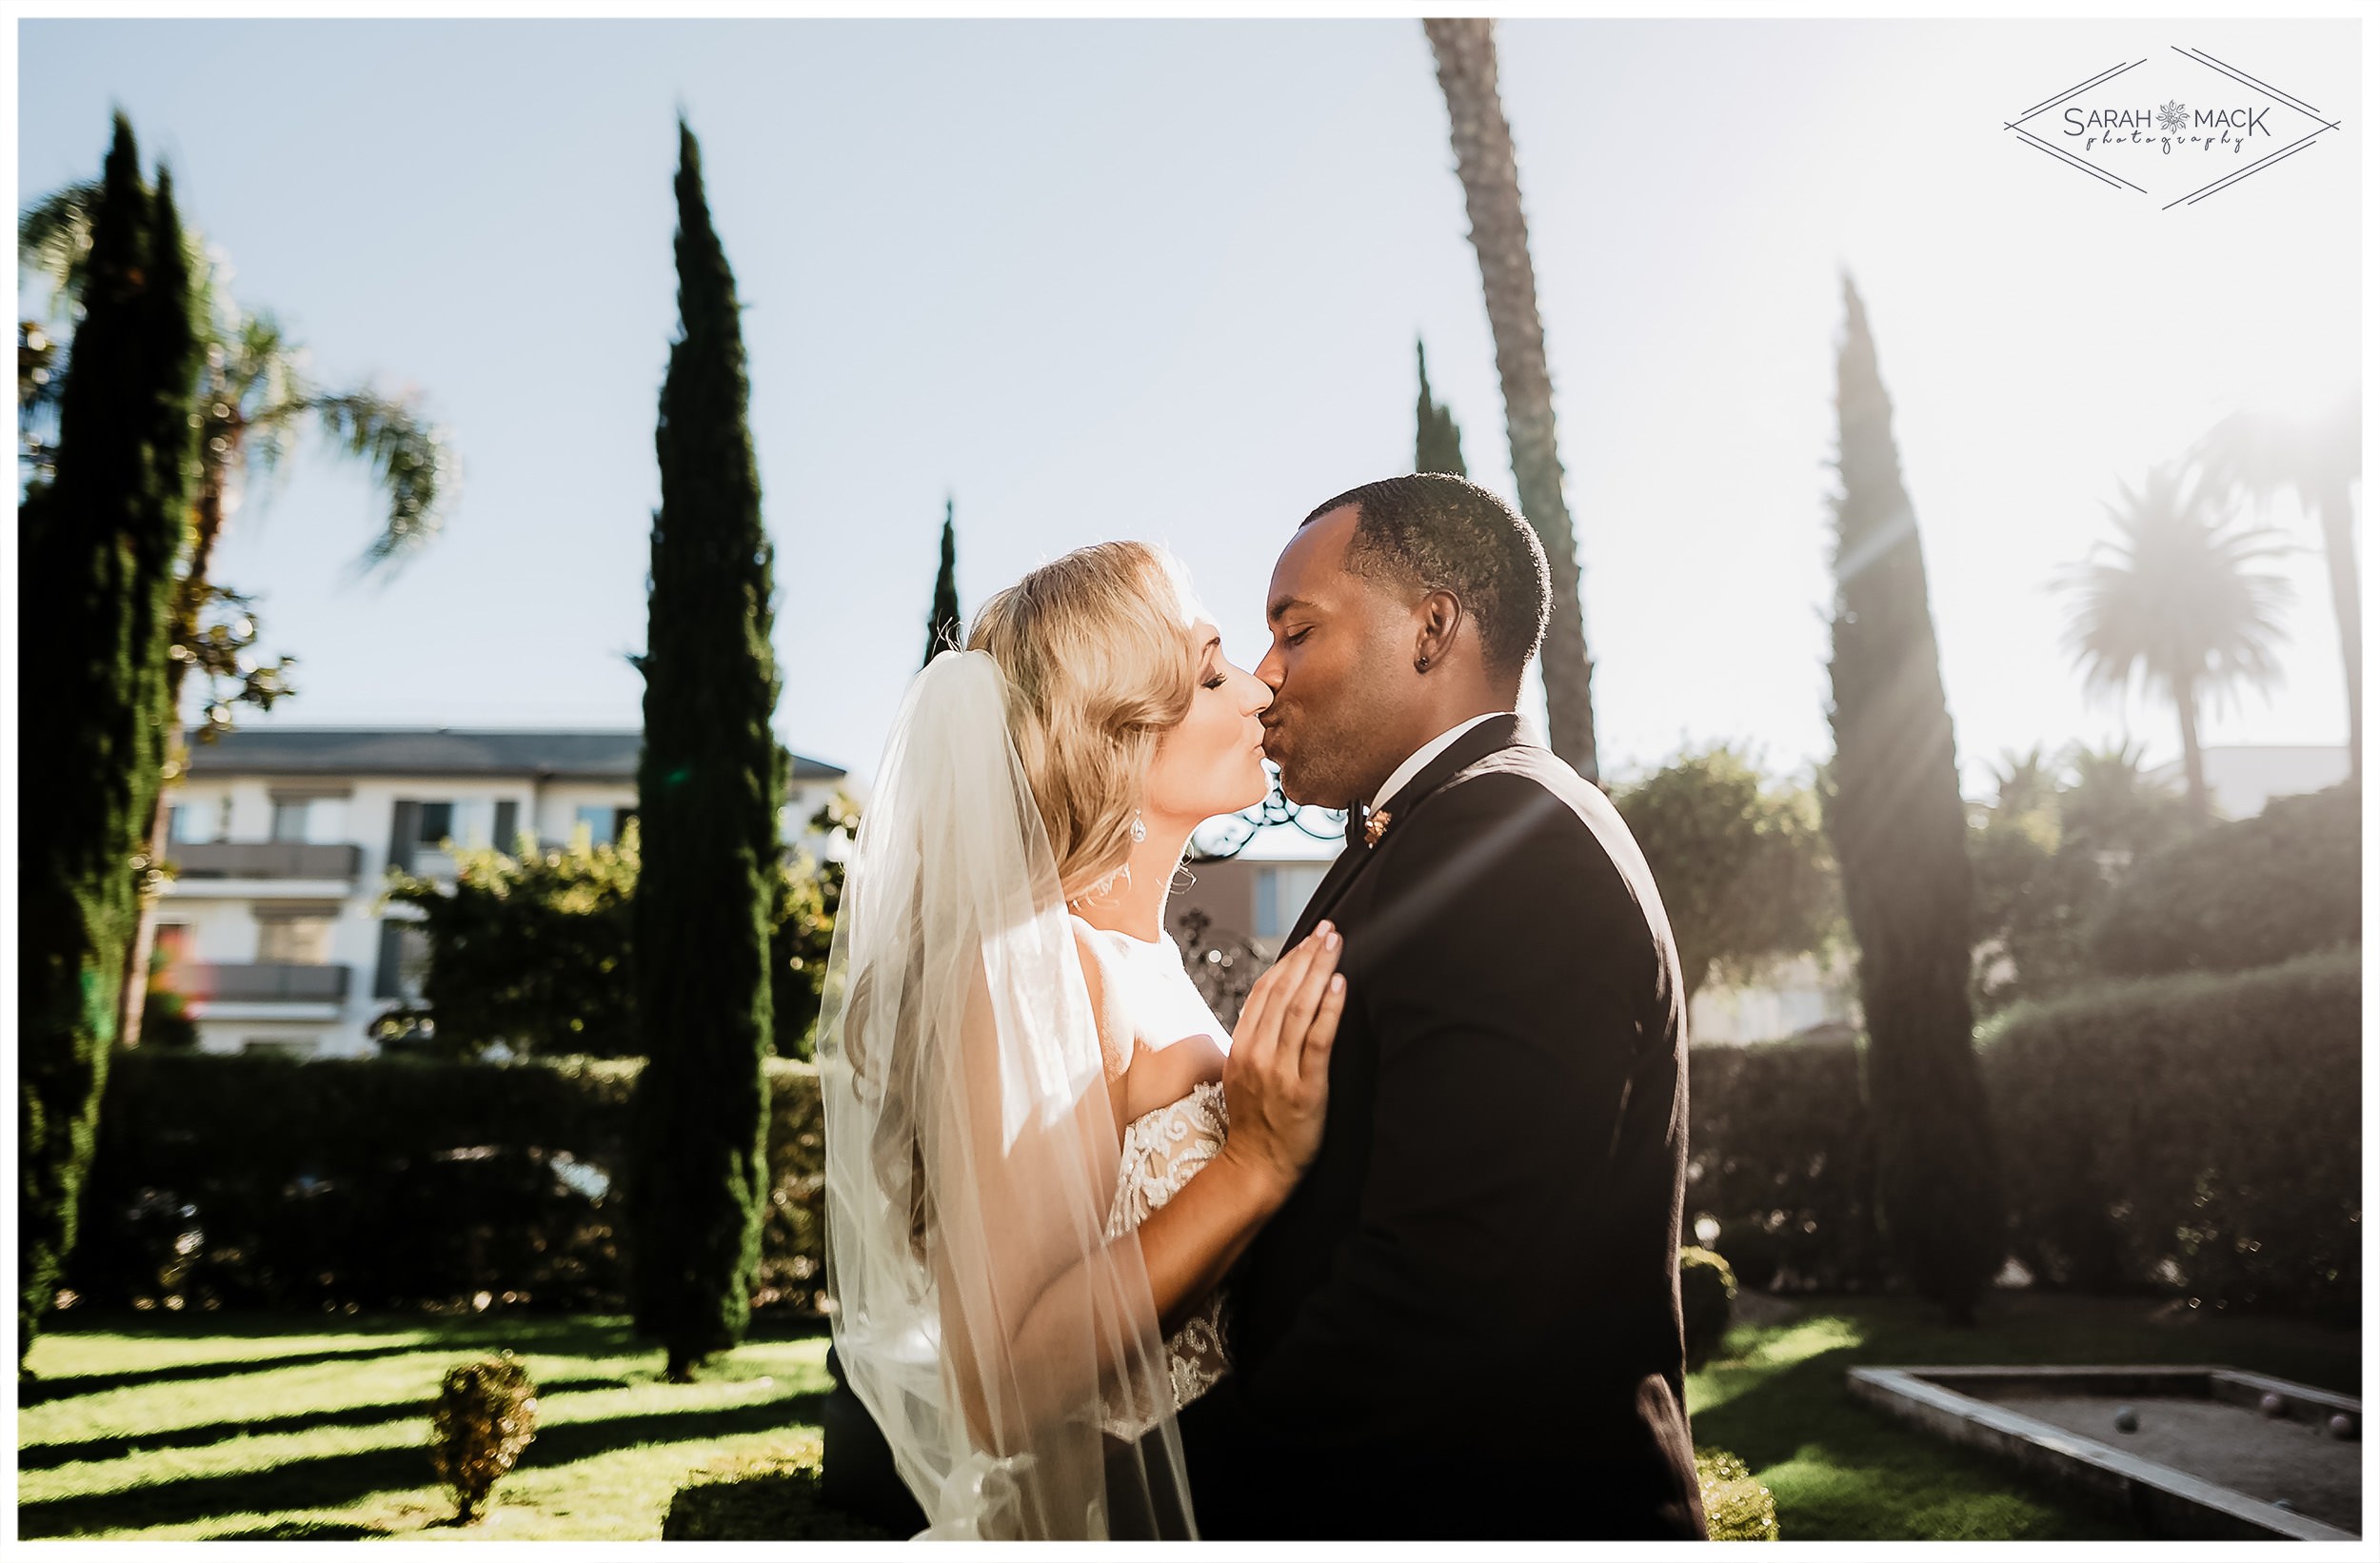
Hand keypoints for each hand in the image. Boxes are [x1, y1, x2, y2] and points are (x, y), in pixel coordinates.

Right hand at [1219, 920, 1347, 1203]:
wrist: (1257, 1168)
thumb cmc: (1256, 1124)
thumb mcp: (1241, 1076)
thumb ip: (1255, 1043)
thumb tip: (1275, 1011)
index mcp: (1241, 1047)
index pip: (1264, 991)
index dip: (1287, 961)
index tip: (1307, 939)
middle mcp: (1258, 1054)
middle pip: (1283, 992)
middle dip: (1307, 956)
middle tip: (1328, 930)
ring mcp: (1280, 1071)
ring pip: (1299, 1009)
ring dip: (1319, 971)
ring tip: (1336, 945)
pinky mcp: (1305, 1088)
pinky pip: (1317, 1041)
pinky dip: (1328, 1009)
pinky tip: (1339, 985)